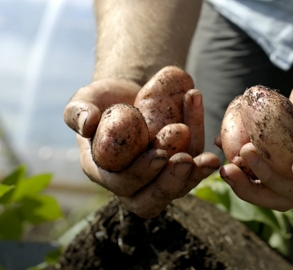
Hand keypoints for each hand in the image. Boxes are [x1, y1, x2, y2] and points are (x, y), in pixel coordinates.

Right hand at [64, 78, 219, 217]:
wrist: (129, 93)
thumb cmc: (102, 100)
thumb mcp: (84, 101)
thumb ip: (77, 112)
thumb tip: (88, 124)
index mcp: (104, 172)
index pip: (122, 184)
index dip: (140, 173)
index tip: (159, 154)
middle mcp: (131, 183)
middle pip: (152, 199)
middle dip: (170, 182)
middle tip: (184, 161)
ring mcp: (157, 178)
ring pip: (178, 188)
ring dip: (194, 176)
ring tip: (209, 159)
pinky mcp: (178, 167)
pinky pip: (193, 168)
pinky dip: (203, 156)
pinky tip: (214, 147)